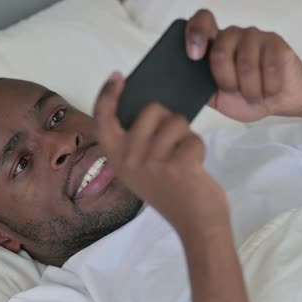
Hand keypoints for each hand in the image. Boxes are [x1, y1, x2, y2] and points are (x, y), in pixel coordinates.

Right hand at [93, 72, 227, 229]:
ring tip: (184, 157)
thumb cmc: (173, 192)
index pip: (103, 121)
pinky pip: (192, 138)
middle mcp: (129, 160)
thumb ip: (140, 142)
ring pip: (175, 121)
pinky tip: (194, 169)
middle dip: (167, 117)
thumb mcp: (145, 169)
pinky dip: (198, 149)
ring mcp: (152, 163)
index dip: (107, 95)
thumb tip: (150, 106)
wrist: (197, 224)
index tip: (117, 77)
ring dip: (186, 135)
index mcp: (118, 159)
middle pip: (149, 110)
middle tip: (173, 141)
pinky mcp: (176, 166)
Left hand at [185, 9, 301, 121]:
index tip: (194, 56)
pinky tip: (270, 90)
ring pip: (245, 64)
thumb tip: (180, 86)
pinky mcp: (276, 43)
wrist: (278, 102)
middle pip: (220, 53)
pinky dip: (268, 87)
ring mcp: (254, 36)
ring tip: (254, 95)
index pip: (201, 22)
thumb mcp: (217, 98)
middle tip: (235, 92)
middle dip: (227, 82)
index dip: (195, 33)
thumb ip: (200, 88)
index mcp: (213, 45)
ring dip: (250, 90)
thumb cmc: (245, 98)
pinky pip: (269, 67)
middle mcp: (232, 35)